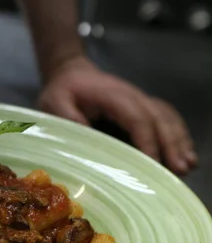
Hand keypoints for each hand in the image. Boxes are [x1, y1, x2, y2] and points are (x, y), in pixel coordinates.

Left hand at [39, 57, 197, 174]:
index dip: (146, 140)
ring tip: (187, 166)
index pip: (136, 117)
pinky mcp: (143, 108)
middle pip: (158, 118)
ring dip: (179, 141)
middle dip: (171, 144)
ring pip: (167, 118)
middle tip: (179, 169)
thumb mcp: (55, 102)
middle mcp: (132, 96)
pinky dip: (178, 135)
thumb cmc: (63, 90)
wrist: (72, 73)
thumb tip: (89, 137)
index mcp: (112, 95)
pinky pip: (166, 119)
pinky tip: (185, 154)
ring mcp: (140, 101)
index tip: (153, 162)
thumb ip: (69, 118)